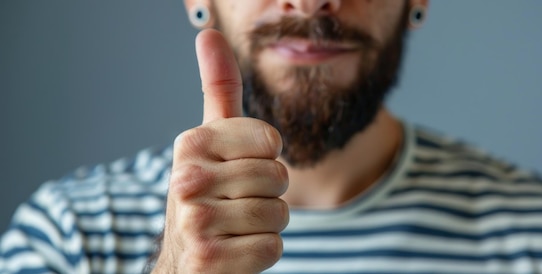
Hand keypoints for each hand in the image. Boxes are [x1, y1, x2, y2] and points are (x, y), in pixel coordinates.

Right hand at [152, 29, 288, 273]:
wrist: (183, 261)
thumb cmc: (206, 194)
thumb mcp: (210, 141)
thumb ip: (217, 88)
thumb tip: (209, 32)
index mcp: (192, 145)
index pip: (271, 140)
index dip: (266, 159)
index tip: (239, 170)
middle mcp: (187, 180)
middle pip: (279, 177)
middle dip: (268, 195)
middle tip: (237, 203)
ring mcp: (196, 222)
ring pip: (279, 214)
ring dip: (266, 225)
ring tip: (235, 227)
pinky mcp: (211, 260)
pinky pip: (273, 248)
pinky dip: (262, 253)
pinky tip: (234, 251)